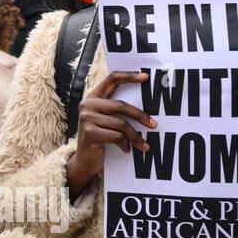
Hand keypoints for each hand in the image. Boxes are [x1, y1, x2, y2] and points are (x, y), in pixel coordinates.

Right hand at [67, 70, 155, 198]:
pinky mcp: (90, 133)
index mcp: (93, 97)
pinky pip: (117, 136)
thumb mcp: (106, 120)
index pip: (111, 79)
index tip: (145, 77)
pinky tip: (126, 149)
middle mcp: (87, 105)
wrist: (84, 161)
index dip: (129, 76)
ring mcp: (86, 118)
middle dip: (140, 116)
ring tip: (143, 145)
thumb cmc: (100, 138)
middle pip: (121, 105)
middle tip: (154, 125)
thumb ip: (116, 110)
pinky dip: (125, 144)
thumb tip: (146, 106)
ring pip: (121, 124)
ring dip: (135, 137)